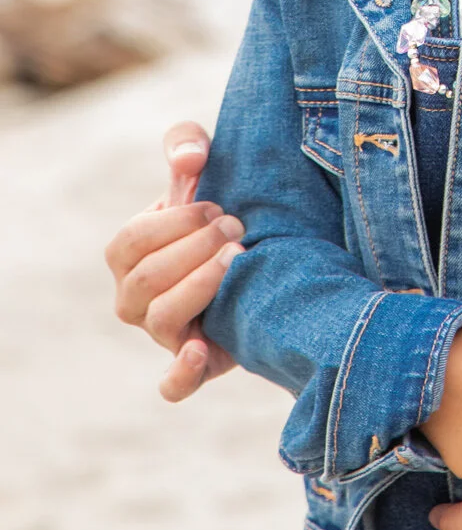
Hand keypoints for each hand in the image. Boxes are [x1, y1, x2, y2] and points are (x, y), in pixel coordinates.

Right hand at [105, 122, 240, 401]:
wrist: (265, 250)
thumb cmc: (220, 207)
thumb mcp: (204, 168)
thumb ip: (187, 145)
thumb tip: (189, 160)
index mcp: (128, 254)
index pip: (130, 242)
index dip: (172, 224)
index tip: (216, 206)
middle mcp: (137, 299)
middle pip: (146, 280)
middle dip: (193, 249)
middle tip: (237, 227)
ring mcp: (164, 333)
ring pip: (160, 320)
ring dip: (199, 287)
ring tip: (238, 259)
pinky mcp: (198, 363)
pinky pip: (173, 384)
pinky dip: (180, 374)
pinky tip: (201, 350)